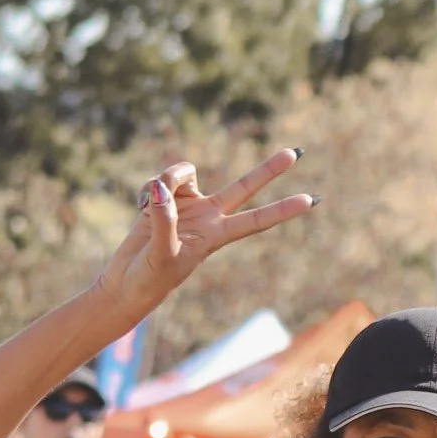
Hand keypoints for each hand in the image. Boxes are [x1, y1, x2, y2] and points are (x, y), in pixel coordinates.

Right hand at [93, 150, 315, 322]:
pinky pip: (161, 179)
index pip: (256, 221)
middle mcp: (207, 217)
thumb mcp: (162, 254)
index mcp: (215, 236)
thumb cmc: (149, 279)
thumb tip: (162, 189)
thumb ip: (165, 220)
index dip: (282, 210)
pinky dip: (149, 188)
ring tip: (151, 200)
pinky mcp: (164, 200)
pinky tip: (140, 206)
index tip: (310, 201)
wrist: (126, 283)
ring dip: (169, 177)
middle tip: (295, 154)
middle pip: (244, 187)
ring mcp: (187, 207)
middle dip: (268, 171)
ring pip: (187, 173)